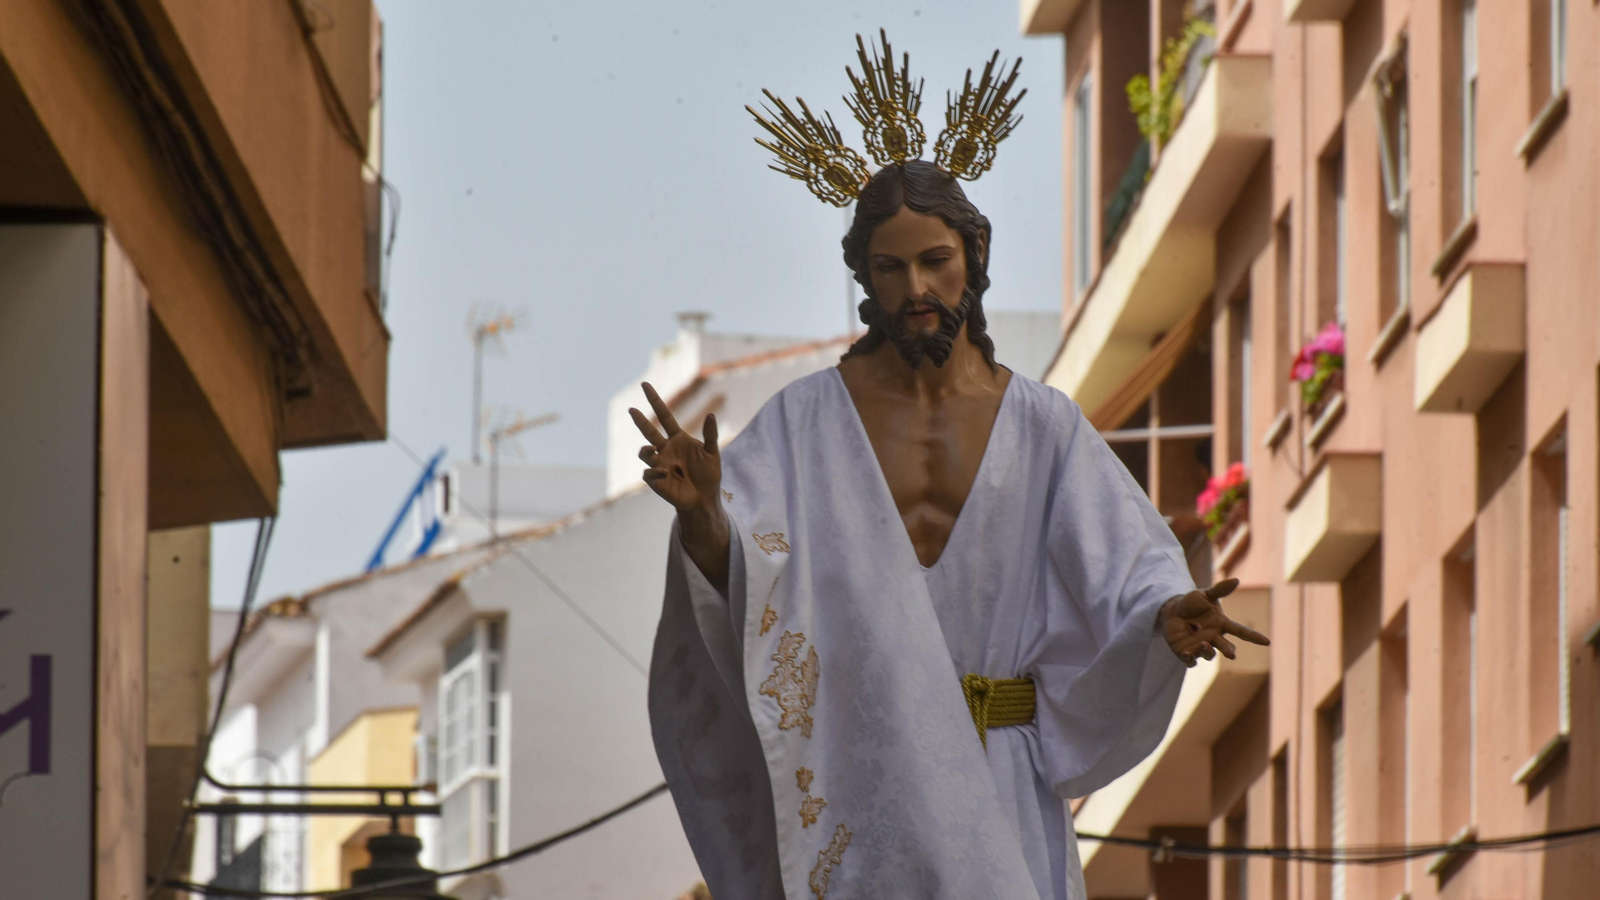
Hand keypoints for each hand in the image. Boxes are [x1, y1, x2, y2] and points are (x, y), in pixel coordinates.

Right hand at [630, 382, 721, 513]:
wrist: (704, 498)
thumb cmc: (709, 475)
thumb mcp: (712, 453)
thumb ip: (711, 434)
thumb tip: (711, 414)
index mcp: (678, 438)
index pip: (664, 415)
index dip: (655, 400)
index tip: (644, 385)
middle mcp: (665, 448)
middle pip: (649, 431)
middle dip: (640, 420)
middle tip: (631, 410)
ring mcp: (658, 463)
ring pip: (644, 452)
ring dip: (647, 451)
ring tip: (654, 453)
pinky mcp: (655, 479)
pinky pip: (648, 472)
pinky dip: (655, 472)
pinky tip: (666, 473)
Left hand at [1160, 578, 1269, 667]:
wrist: (1171, 611)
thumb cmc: (1192, 603)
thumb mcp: (1205, 595)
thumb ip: (1219, 590)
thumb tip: (1236, 579)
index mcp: (1222, 624)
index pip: (1241, 631)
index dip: (1253, 637)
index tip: (1266, 641)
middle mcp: (1214, 638)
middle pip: (1226, 647)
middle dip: (1229, 651)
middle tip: (1232, 654)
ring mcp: (1201, 647)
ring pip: (1209, 655)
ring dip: (1207, 652)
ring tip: (1203, 644)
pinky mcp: (1186, 652)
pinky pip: (1190, 661)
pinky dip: (1190, 659)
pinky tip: (1187, 653)